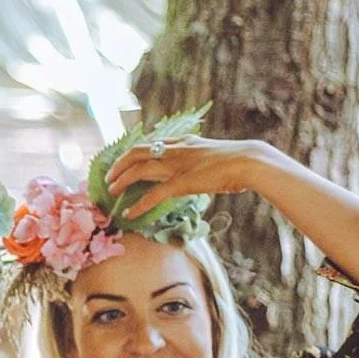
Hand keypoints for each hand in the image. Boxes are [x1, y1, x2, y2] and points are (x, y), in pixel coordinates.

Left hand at [103, 136, 268, 219]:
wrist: (249, 161)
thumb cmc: (238, 160)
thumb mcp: (212, 155)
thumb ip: (198, 160)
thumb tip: (194, 172)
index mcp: (183, 142)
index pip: (150, 143)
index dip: (133, 153)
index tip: (124, 161)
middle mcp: (175, 150)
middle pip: (137, 152)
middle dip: (119, 164)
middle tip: (109, 177)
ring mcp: (177, 165)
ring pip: (139, 169)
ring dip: (121, 181)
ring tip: (111, 191)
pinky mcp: (181, 182)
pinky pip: (153, 195)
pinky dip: (139, 205)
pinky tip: (129, 215)